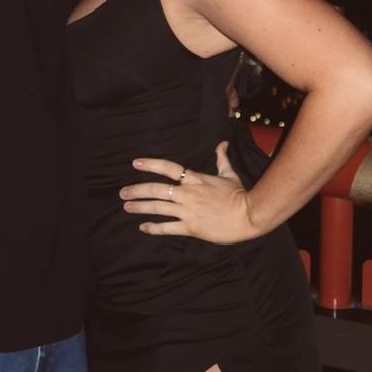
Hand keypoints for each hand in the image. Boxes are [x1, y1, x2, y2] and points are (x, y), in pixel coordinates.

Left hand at [120, 142, 257, 244]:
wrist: (249, 216)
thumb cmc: (240, 195)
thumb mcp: (230, 174)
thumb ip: (221, 159)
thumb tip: (221, 144)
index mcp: (195, 179)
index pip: (169, 168)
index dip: (151, 164)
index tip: (135, 163)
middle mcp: (188, 194)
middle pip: (157, 189)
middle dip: (137, 189)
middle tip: (122, 192)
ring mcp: (188, 211)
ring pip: (159, 208)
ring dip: (140, 207)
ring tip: (126, 206)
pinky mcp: (191, 228)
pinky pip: (168, 228)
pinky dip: (154, 228)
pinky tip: (143, 227)